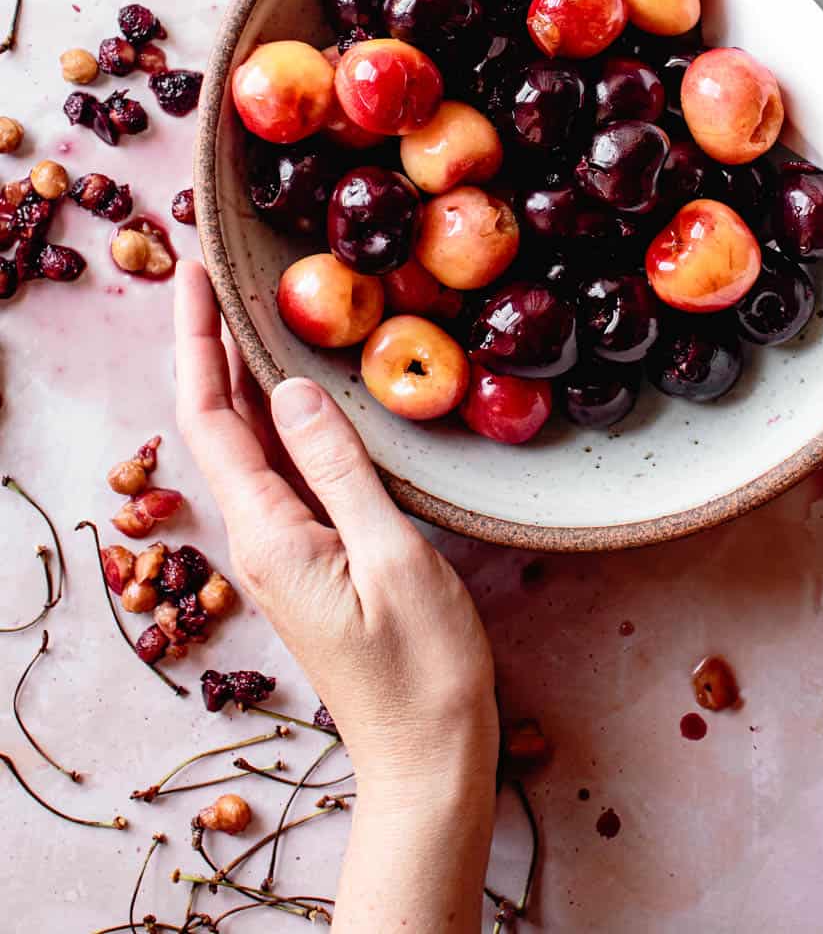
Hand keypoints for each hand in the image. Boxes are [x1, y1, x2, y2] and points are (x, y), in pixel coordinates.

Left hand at [174, 260, 497, 930]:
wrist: (426, 755)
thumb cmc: (421, 666)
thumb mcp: (390, 555)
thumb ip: (338, 469)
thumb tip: (289, 389)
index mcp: (268, 532)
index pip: (211, 416)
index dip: (197, 339)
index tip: (194, 273)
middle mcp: (260, 535)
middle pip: (218, 421)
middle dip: (209, 342)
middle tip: (212, 269)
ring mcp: (283, 547)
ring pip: (249, 442)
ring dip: (239, 372)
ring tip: (245, 306)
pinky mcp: (311, 555)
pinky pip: (282, 467)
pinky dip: (278, 413)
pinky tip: (295, 388)